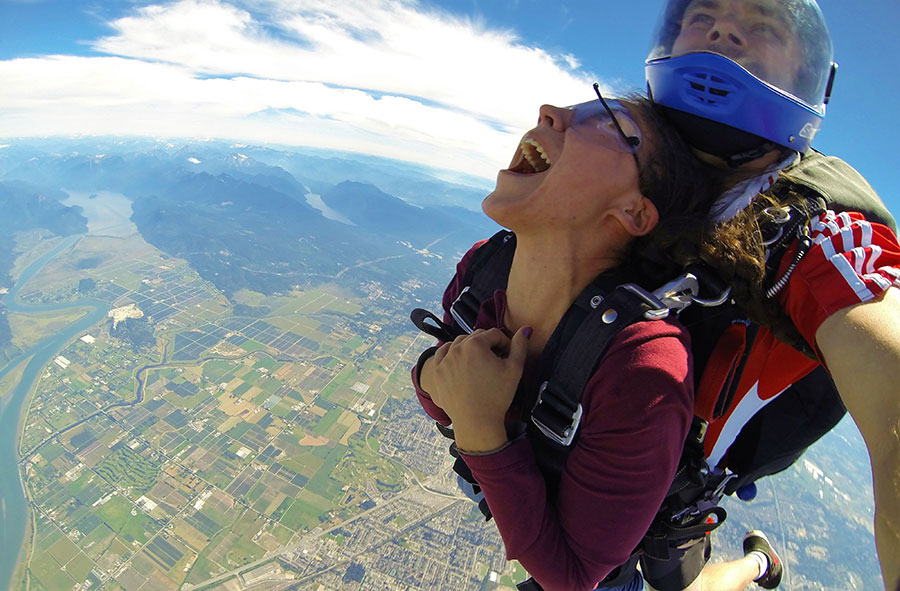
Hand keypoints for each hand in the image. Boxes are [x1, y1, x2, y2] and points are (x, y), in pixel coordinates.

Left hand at [430, 327, 530, 451]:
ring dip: (470, 348)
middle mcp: (457, 348)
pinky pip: (443, 354)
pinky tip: (461, 362)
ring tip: (479, 363)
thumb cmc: (497, 396)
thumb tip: (526, 329)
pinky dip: (452, 354)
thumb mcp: (515, 369)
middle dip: (488, 345)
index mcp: (476, 344)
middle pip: (476, 337)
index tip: (508, 356)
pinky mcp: (437, 371)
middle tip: (495, 361)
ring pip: (459, 344)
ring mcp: (444, 359)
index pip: (494, 334)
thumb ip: (520, 346)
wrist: (476, 422)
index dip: (504, 343)